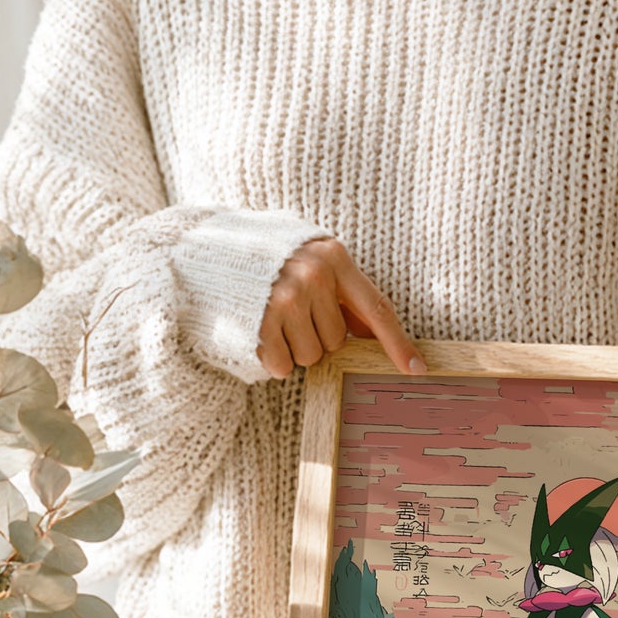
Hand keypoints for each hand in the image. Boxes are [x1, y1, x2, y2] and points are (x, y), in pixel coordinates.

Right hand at [258, 236, 425, 378]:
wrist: (201, 247)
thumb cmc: (263, 257)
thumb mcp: (309, 259)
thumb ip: (341, 291)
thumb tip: (373, 332)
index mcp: (333, 257)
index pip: (377, 308)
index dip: (398, 343)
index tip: (417, 369)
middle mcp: (314, 276)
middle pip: (337, 341)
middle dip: (317, 336)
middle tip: (290, 313)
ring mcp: (286, 300)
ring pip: (312, 357)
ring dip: (294, 349)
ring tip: (271, 320)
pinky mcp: (260, 323)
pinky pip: (283, 365)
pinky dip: (273, 359)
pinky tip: (258, 332)